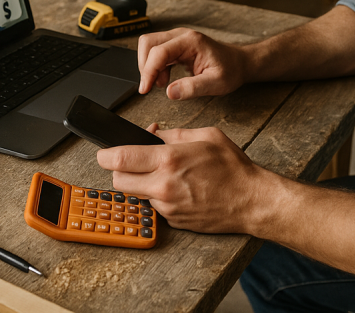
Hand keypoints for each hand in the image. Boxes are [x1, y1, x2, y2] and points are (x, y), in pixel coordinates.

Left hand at [97, 126, 269, 233]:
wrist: (251, 201)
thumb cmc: (233, 168)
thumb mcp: (206, 135)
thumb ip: (174, 133)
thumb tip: (153, 133)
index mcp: (169, 160)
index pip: (119, 159)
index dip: (105, 155)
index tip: (103, 153)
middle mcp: (163, 186)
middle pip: (118, 181)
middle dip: (119, 171)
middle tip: (131, 163)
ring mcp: (167, 207)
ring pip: (136, 195)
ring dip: (142, 184)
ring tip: (164, 175)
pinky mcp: (174, 221)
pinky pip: (155, 207)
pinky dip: (159, 197)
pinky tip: (178, 189)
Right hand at [137, 28, 247, 98]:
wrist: (238, 62)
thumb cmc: (230, 69)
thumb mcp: (216, 83)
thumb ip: (193, 88)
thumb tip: (170, 92)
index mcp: (191, 41)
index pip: (159, 52)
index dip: (149, 71)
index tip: (145, 89)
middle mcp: (181, 36)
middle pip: (148, 43)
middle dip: (145, 66)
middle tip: (151, 86)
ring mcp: (177, 39)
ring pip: (149, 46)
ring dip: (149, 66)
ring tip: (161, 84)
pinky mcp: (176, 45)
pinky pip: (156, 52)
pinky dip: (154, 67)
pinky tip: (164, 79)